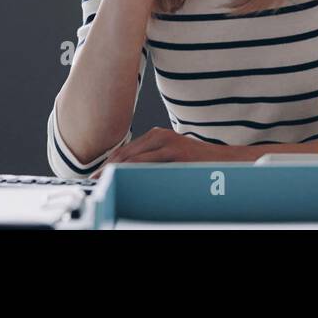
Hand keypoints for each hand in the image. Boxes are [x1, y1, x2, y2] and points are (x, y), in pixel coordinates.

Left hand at [98, 127, 234, 168]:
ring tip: (103, 181)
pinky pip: (147, 162)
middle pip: (125, 152)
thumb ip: (152, 160)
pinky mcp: (175, 152)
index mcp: (157, 135)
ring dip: (115, 170)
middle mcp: (160, 135)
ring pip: (133, 157)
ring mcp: (168, 142)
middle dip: (107, 168)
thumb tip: (127, 172)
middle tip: (93, 181)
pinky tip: (122, 177)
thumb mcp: (171, 158)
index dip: (108, 163)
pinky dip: (132, 170)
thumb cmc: (197, 163)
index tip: (95, 176)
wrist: (224, 161)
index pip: (125, 150)